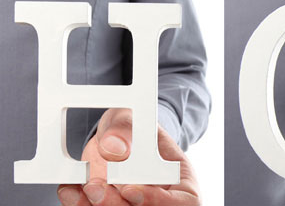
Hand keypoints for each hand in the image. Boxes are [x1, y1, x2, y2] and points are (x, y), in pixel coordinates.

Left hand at [57, 108, 199, 205]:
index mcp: (181, 184)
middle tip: (96, 188)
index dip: (157, 200)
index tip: (130, 190)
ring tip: (80, 187)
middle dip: (116, 204)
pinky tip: (70, 190)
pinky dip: (78, 203)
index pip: (183, 202)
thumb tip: (114, 149)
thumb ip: (124, 129)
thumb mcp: (131, 118)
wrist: (114, 140)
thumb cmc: (133, 129)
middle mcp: (159, 201)